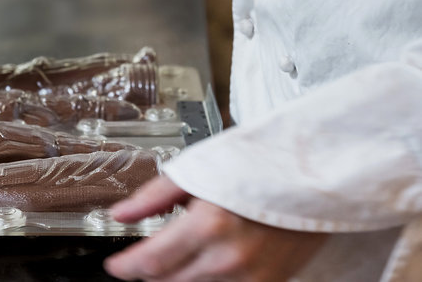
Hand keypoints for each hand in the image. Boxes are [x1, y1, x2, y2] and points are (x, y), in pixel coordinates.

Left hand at [104, 176, 327, 281]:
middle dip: (151, 270)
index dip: (126, 267)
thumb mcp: (201, 170)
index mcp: (209, 225)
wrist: (317, 175)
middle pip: (169, 281)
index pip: (151, 262)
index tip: (116, 266)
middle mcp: (229, 257)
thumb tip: (120, 214)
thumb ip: (154, 197)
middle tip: (146, 255)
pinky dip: (208, 280)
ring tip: (180, 254)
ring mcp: (252, 275)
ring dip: (178, 277)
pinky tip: (207, 263)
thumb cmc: (261, 165)